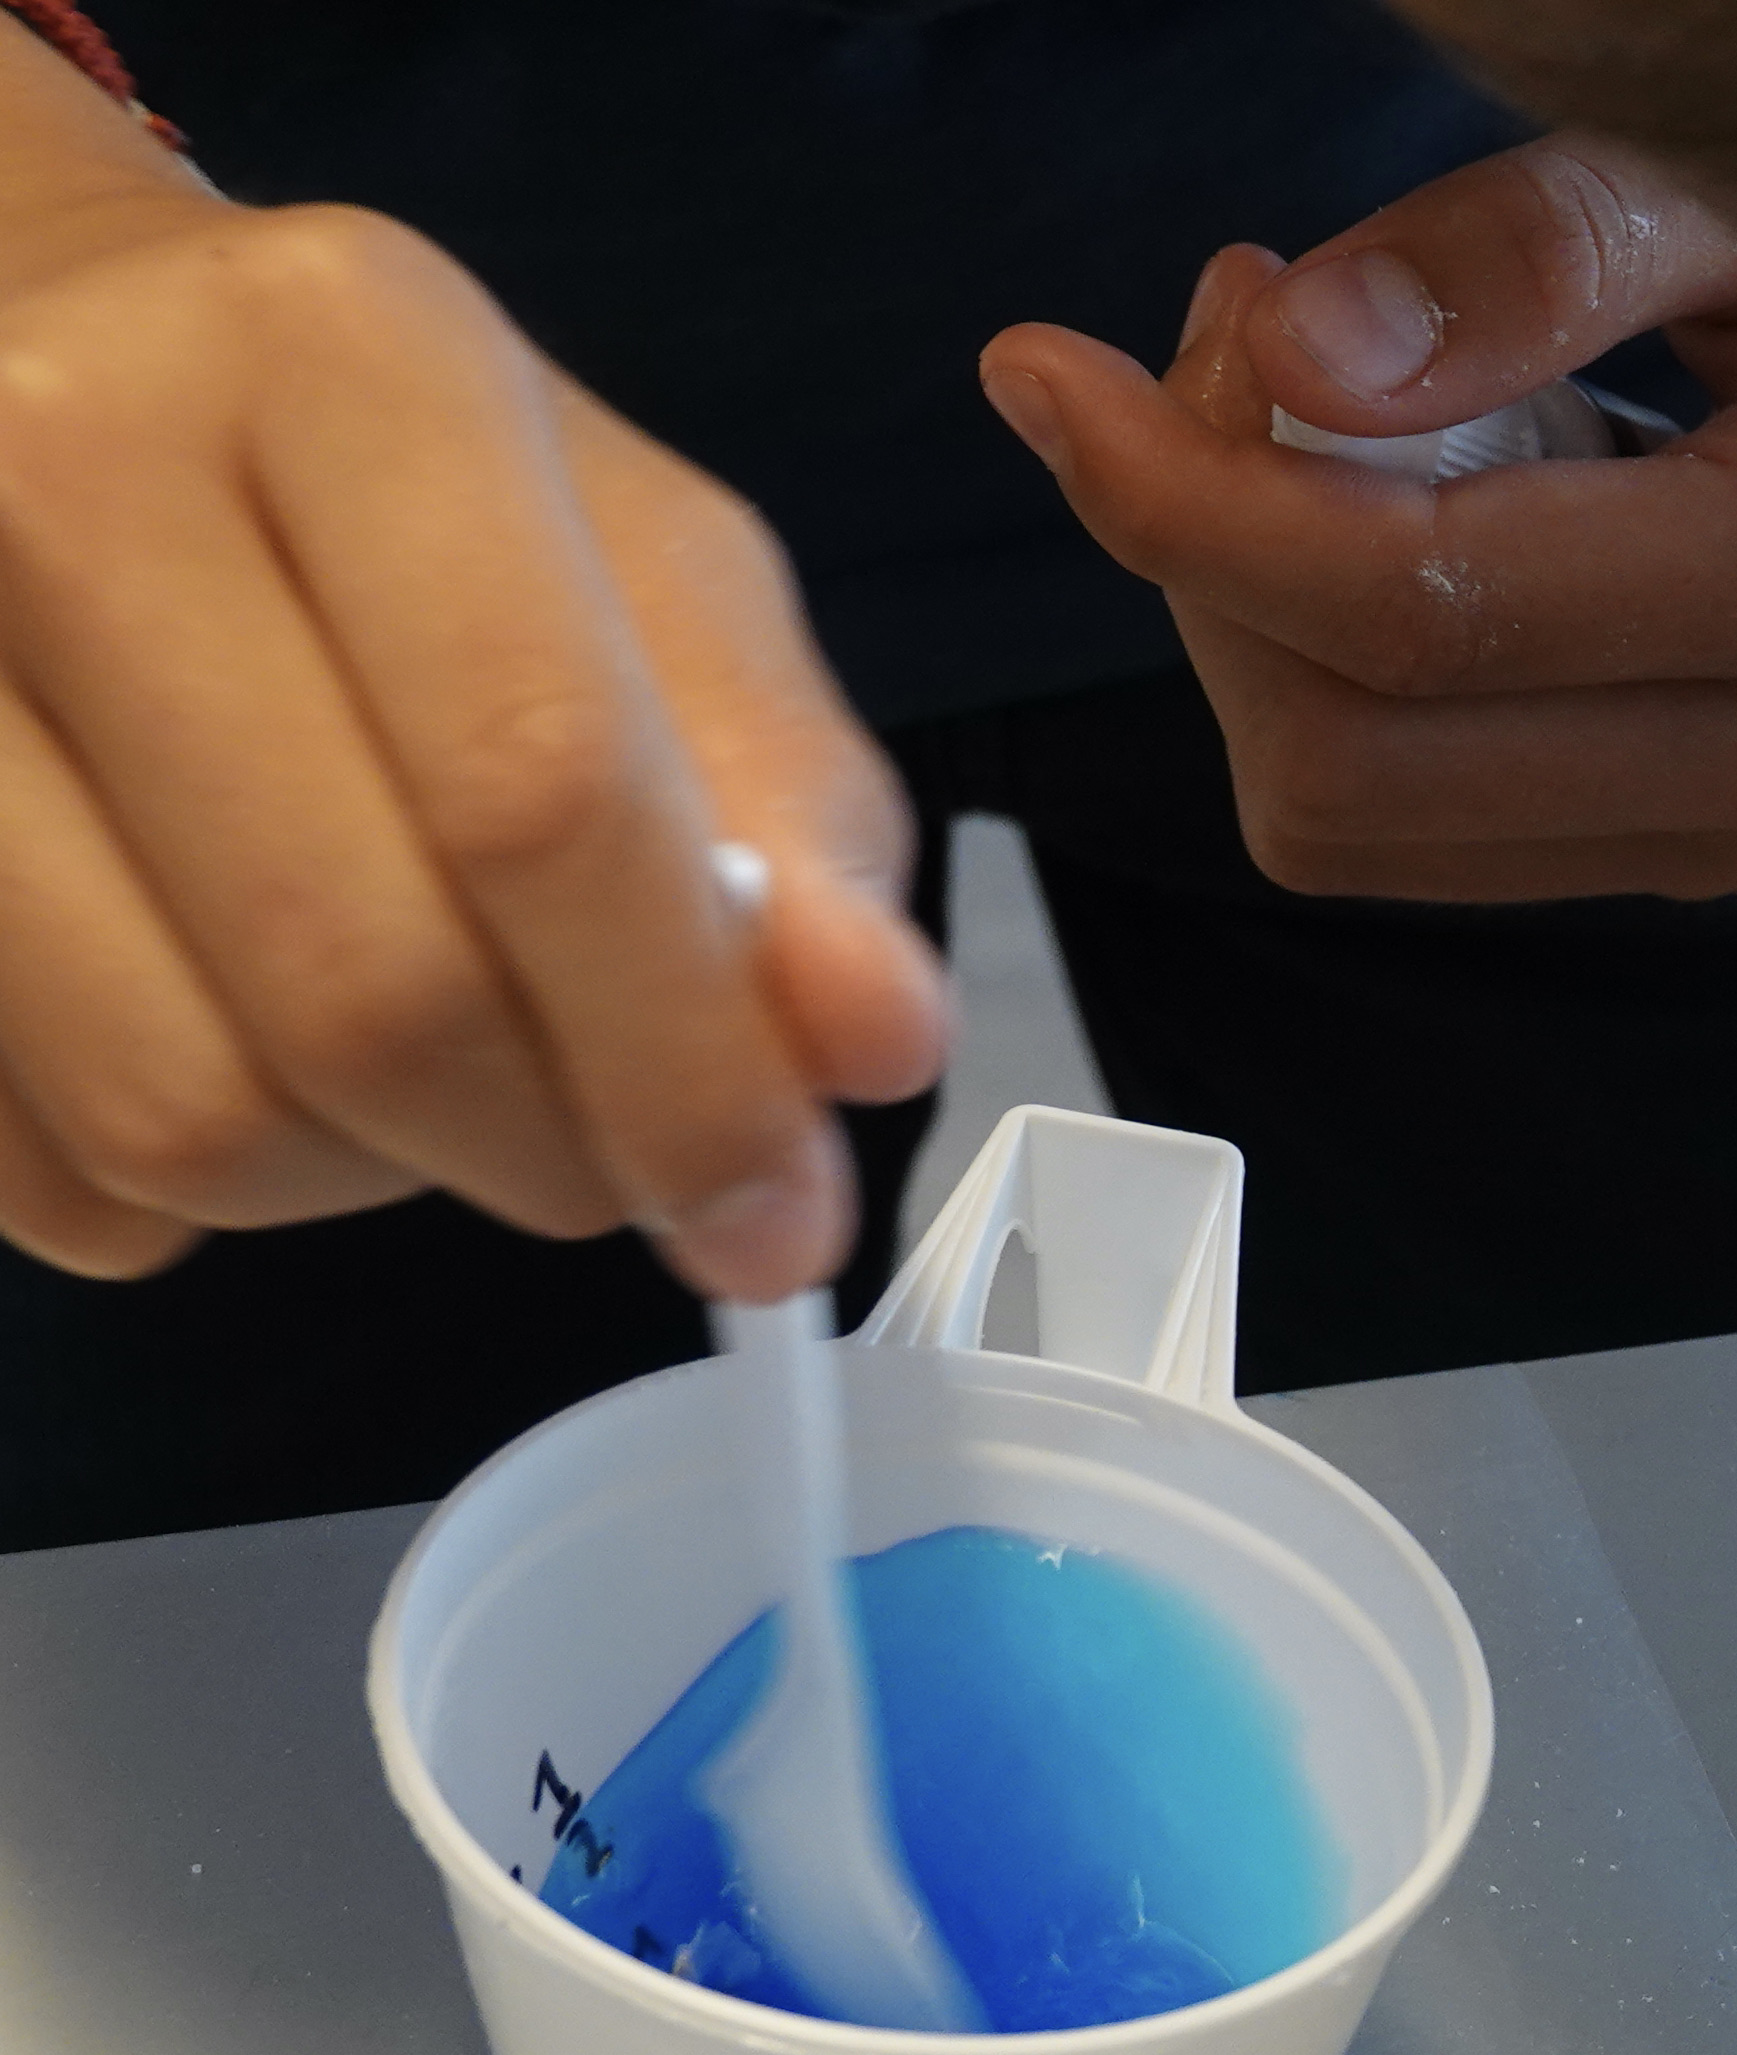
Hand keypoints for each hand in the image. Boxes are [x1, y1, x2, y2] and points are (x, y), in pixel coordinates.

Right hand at [0, 64, 944, 1293]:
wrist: (51, 375)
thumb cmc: (403, 502)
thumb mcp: (650, 583)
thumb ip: (788, 811)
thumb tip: (868, 1041)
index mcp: (342, 362)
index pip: (538, 794)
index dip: (687, 1063)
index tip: (781, 1225)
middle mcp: (64, 462)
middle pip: (365, 985)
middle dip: (548, 1147)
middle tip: (616, 1152)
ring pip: (186, 1108)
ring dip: (364, 1180)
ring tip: (425, 1078)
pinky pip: (41, 1162)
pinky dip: (181, 1190)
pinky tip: (239, 1042)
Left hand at [976, 137, 1736, 904]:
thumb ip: (1535, 254)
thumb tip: (1294, 356)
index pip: (1403, 616)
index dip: (1178, 502)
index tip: (1049, 370)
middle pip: (1340, 766)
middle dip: (1215, 565)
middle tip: (1241, 337)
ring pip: (1360, 820)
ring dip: (1271, 624)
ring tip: (1330, 403)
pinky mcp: (1705, 848)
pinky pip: (1431, 817)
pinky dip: (1353, 668)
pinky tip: (1412, 501)